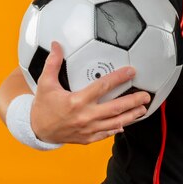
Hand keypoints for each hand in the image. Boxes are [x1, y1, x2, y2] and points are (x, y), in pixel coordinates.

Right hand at [31, 41, 150, 144]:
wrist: (36, 131)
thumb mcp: (45, 83)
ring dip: (131, 116)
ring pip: (115, 123)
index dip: (119, 78)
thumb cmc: (42, 106)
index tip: (131, 71)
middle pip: (115, 108)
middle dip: (133, 101)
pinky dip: (117, 129)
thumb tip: (57, 44)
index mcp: (77, 101)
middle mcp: (85, 116)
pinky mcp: (87, 139)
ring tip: (142, 109)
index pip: (103, 86)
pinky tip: (125, 124)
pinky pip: (106, 134)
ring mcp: (88, 130)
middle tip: (146, 95)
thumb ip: (53, 63)